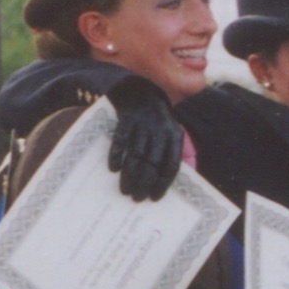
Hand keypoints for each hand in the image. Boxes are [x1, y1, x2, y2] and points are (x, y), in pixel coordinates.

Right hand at [104, 74, 183, 201]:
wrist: (140, 90)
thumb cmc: (155, 120)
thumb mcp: (169, 133)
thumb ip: (171, 153)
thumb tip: (174, 181)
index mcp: (175, 136)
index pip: (172, 164)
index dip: (163, 182)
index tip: (154, 198)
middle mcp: (161, 130)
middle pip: (153, 162)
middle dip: (145, 182)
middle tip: (136, 198)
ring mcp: (144, 123)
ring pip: (137, 154)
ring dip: (130, 174)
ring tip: (124, 190)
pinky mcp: (127, 117)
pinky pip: (121, 138)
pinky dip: (117, 154)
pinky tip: (113, 169)